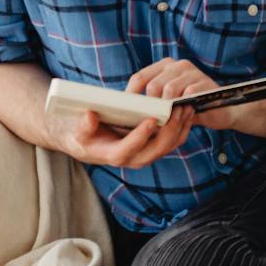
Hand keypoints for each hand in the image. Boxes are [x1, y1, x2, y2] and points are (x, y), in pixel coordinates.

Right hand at [58, 99, 195, 170]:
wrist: (89, 143)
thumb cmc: (83, 135)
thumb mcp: (78, 131)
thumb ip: (83, 126)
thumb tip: (90, 116)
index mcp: (114, 155)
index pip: (129, 148)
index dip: (140, 135)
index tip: (150, 119)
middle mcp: (133, 158)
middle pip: (156, 150)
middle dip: (169, 130)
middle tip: (177, 110)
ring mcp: (146, 154)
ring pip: (168, 146)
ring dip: (180, 128)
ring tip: (187, 107)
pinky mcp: (153, 147)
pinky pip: (172, 141)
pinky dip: (181, 127)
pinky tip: (187, 111)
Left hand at [128, 58, 235, 131]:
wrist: (221, 110)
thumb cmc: (189, 107)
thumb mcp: (169, 101)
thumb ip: (153, 101)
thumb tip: (128, 112)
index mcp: (164, 66)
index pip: (139, 77)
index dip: (131, 96)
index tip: (127, 113)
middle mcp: (177, 65)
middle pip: (152, 84)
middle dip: (149, 106)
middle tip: (148, 122)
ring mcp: (191, 72)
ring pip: (169, 89)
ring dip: (165, 109)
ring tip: (163, 122)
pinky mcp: (204, 82)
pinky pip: (187, 95)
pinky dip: (181, 108)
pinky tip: (179, 118)